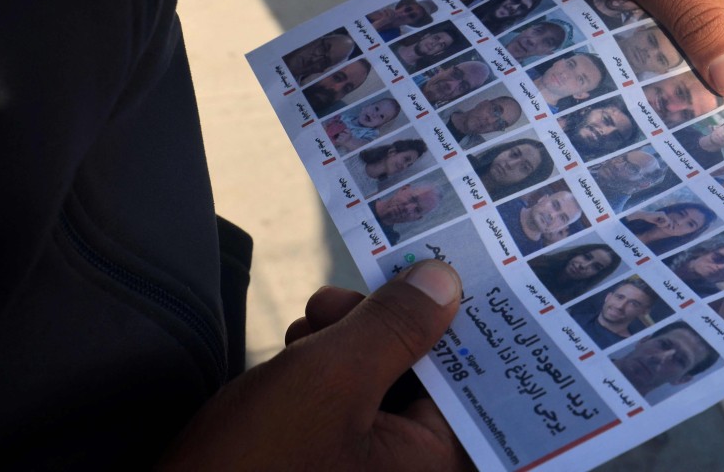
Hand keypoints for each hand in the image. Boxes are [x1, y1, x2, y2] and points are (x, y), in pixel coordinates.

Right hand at [161, 261, 472, 470]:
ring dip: (348, 344)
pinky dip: (326, 374)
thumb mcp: (329, 379)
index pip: (474, 381)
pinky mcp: (330, 471)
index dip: (453, 321)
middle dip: (385, 328)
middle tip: (335, 300)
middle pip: (428, 379)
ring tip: (305, 323)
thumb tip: (447, 280)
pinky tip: (293, 352)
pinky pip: (351, 412)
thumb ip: (394, 326)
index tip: (433, 272)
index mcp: (436, 469)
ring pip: (385, 389)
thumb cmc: (250, 468)